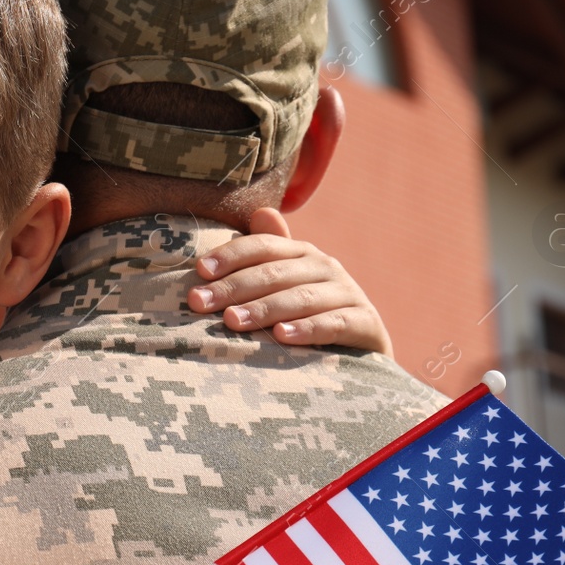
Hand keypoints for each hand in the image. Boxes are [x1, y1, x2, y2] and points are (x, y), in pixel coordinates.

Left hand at [186, 207, 393, 356]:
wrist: (363, 352)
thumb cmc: (312, 316)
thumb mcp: (288, 285)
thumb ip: (269, 256)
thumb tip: (260, 212)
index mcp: (302, 253)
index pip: (262, 246)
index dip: (230, 255)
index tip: (199, 271)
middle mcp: (326, 267)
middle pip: (274, 273)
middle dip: (233, 287)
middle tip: (200, 303)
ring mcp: (348, 293)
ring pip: (301, 297)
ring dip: (264, 308)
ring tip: (232, 321)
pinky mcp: (366, 323)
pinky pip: (335, 324)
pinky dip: (308, 329)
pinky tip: (281, 337)